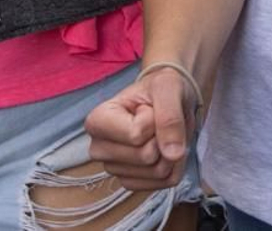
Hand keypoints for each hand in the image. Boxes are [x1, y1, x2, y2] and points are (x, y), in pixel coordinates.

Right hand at [84, 67, 196, 190]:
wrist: (169, 98)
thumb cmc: (161, 88)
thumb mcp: (168, 88)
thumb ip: (169, 117)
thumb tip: (172, 154)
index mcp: (96, 122)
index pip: (136, 135)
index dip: (154, 120)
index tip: (149, 108)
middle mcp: (98, 149)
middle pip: (145, 157)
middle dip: (164, 137)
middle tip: (159, 122)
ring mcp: (113, 168)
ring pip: (156, 172)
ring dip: (172, 151)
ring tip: (163, 133)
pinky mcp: (131, 181)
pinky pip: (163, 183)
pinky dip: (175, 166)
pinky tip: (167, 149)